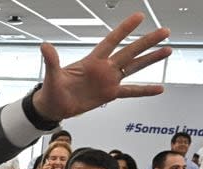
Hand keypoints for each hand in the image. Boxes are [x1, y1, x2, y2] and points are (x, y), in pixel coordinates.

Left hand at [33, 13, 170, 121]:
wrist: (52, 107)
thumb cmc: (51, 91)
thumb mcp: (51, 76)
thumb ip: (52, 61)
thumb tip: (44, 46)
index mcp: (91, 61)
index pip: (111, 41)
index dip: (124, 30)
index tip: (139, 17)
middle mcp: (103, 69)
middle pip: (129, 52)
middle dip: (146, 42)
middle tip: (164, 31)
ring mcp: (108, 81)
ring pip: (133, 68)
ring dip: (150, 60)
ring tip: (168, 50)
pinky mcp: (109, 94)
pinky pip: (130, 91)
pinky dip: (144, 91)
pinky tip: (159, 89)